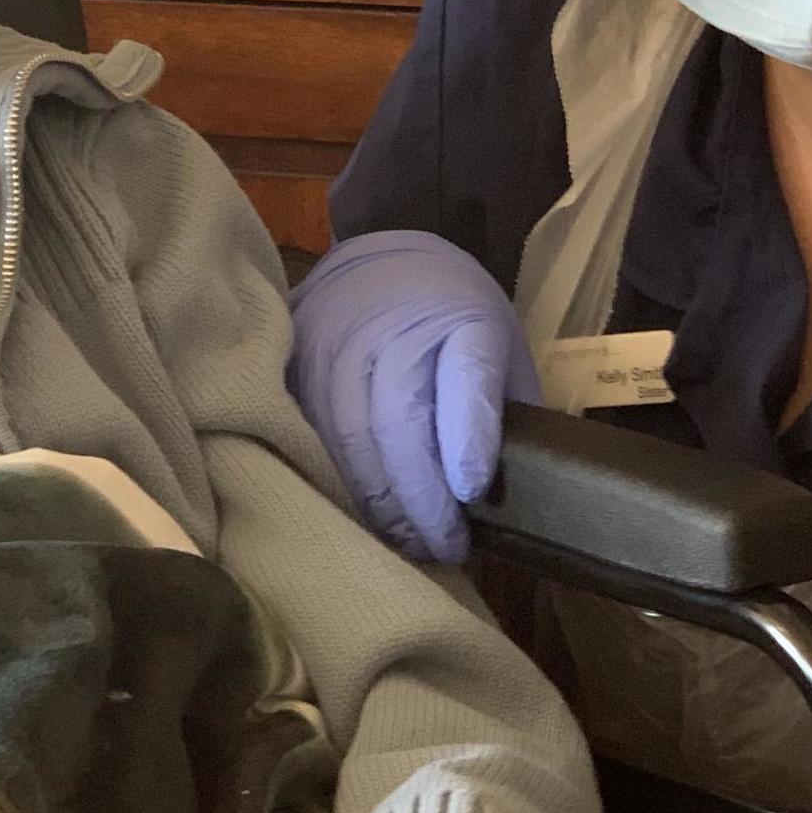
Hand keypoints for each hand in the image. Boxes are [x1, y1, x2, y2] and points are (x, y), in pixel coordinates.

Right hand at [286, 230, 539, 561]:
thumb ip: (503, 408)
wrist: (380, 265)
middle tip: (446, 548)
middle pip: (401, 422)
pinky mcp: (299, 364)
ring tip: (410, 542)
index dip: (468, 436)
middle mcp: (393, 327)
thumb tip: (511, 491)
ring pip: (352, 440)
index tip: (470, 490)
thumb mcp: (499, 347)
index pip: (466, 375)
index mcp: (462, 319)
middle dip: (424, 500)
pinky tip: (367, 513)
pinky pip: (316, 437)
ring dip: (381, 504)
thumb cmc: (451, 320)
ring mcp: (338, 343)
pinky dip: (343, 483)